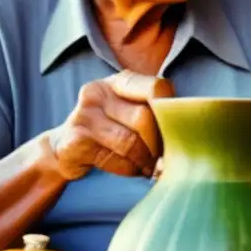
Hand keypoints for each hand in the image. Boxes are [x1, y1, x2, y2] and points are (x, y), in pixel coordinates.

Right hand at [46, 71, 173, 179]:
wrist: (64, 148)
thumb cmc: (110, 131)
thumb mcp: (130, 112)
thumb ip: (155, 114)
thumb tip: (186, 137)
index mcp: (119, 81)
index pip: (157, 87)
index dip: (171, 113)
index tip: (175, 132)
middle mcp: (99, 91)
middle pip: (145, 118)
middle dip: (158, 144)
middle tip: (162, 158)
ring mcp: (84, 115)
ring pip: (131, 142)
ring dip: (145, 160)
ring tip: (148, 166)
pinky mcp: (76, 140)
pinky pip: (116, 159)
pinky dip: (130, 169)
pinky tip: (131, 169)